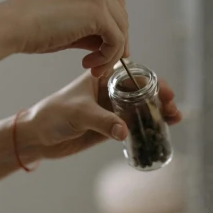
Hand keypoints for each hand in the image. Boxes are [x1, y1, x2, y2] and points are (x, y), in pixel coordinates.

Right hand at [2, 0, 128, 76]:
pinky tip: (89, 64)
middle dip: (115, 43)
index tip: (103, 53)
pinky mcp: (98, 12)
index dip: (112, 30)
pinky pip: (116, 40)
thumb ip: (91, 28)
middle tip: (99, 64)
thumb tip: (111, 44)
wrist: (11, 26)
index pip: (112, 4)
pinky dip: (108, 57)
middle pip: (120, 15)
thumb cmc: (30, 25)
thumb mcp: (68, 22)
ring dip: (111, 54)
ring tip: (93, 68)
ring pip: (121, 29)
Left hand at [17, 71, 180, 160]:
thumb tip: (125, 131)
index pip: (134, 75)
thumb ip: (102, 121)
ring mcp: (112, 110)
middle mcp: (110, 91)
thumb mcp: (78, 113)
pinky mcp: (111, 127)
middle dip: (161, 98)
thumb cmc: (52, 114)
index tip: (165, 91)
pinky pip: (135, 126)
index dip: (154, 82)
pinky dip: (149, 128)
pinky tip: (161, 132)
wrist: (37, 136)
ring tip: (175, 119)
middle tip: (172, 107)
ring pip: (142, 109)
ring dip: (159, 113)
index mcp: (103, 77)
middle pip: (144, 92)